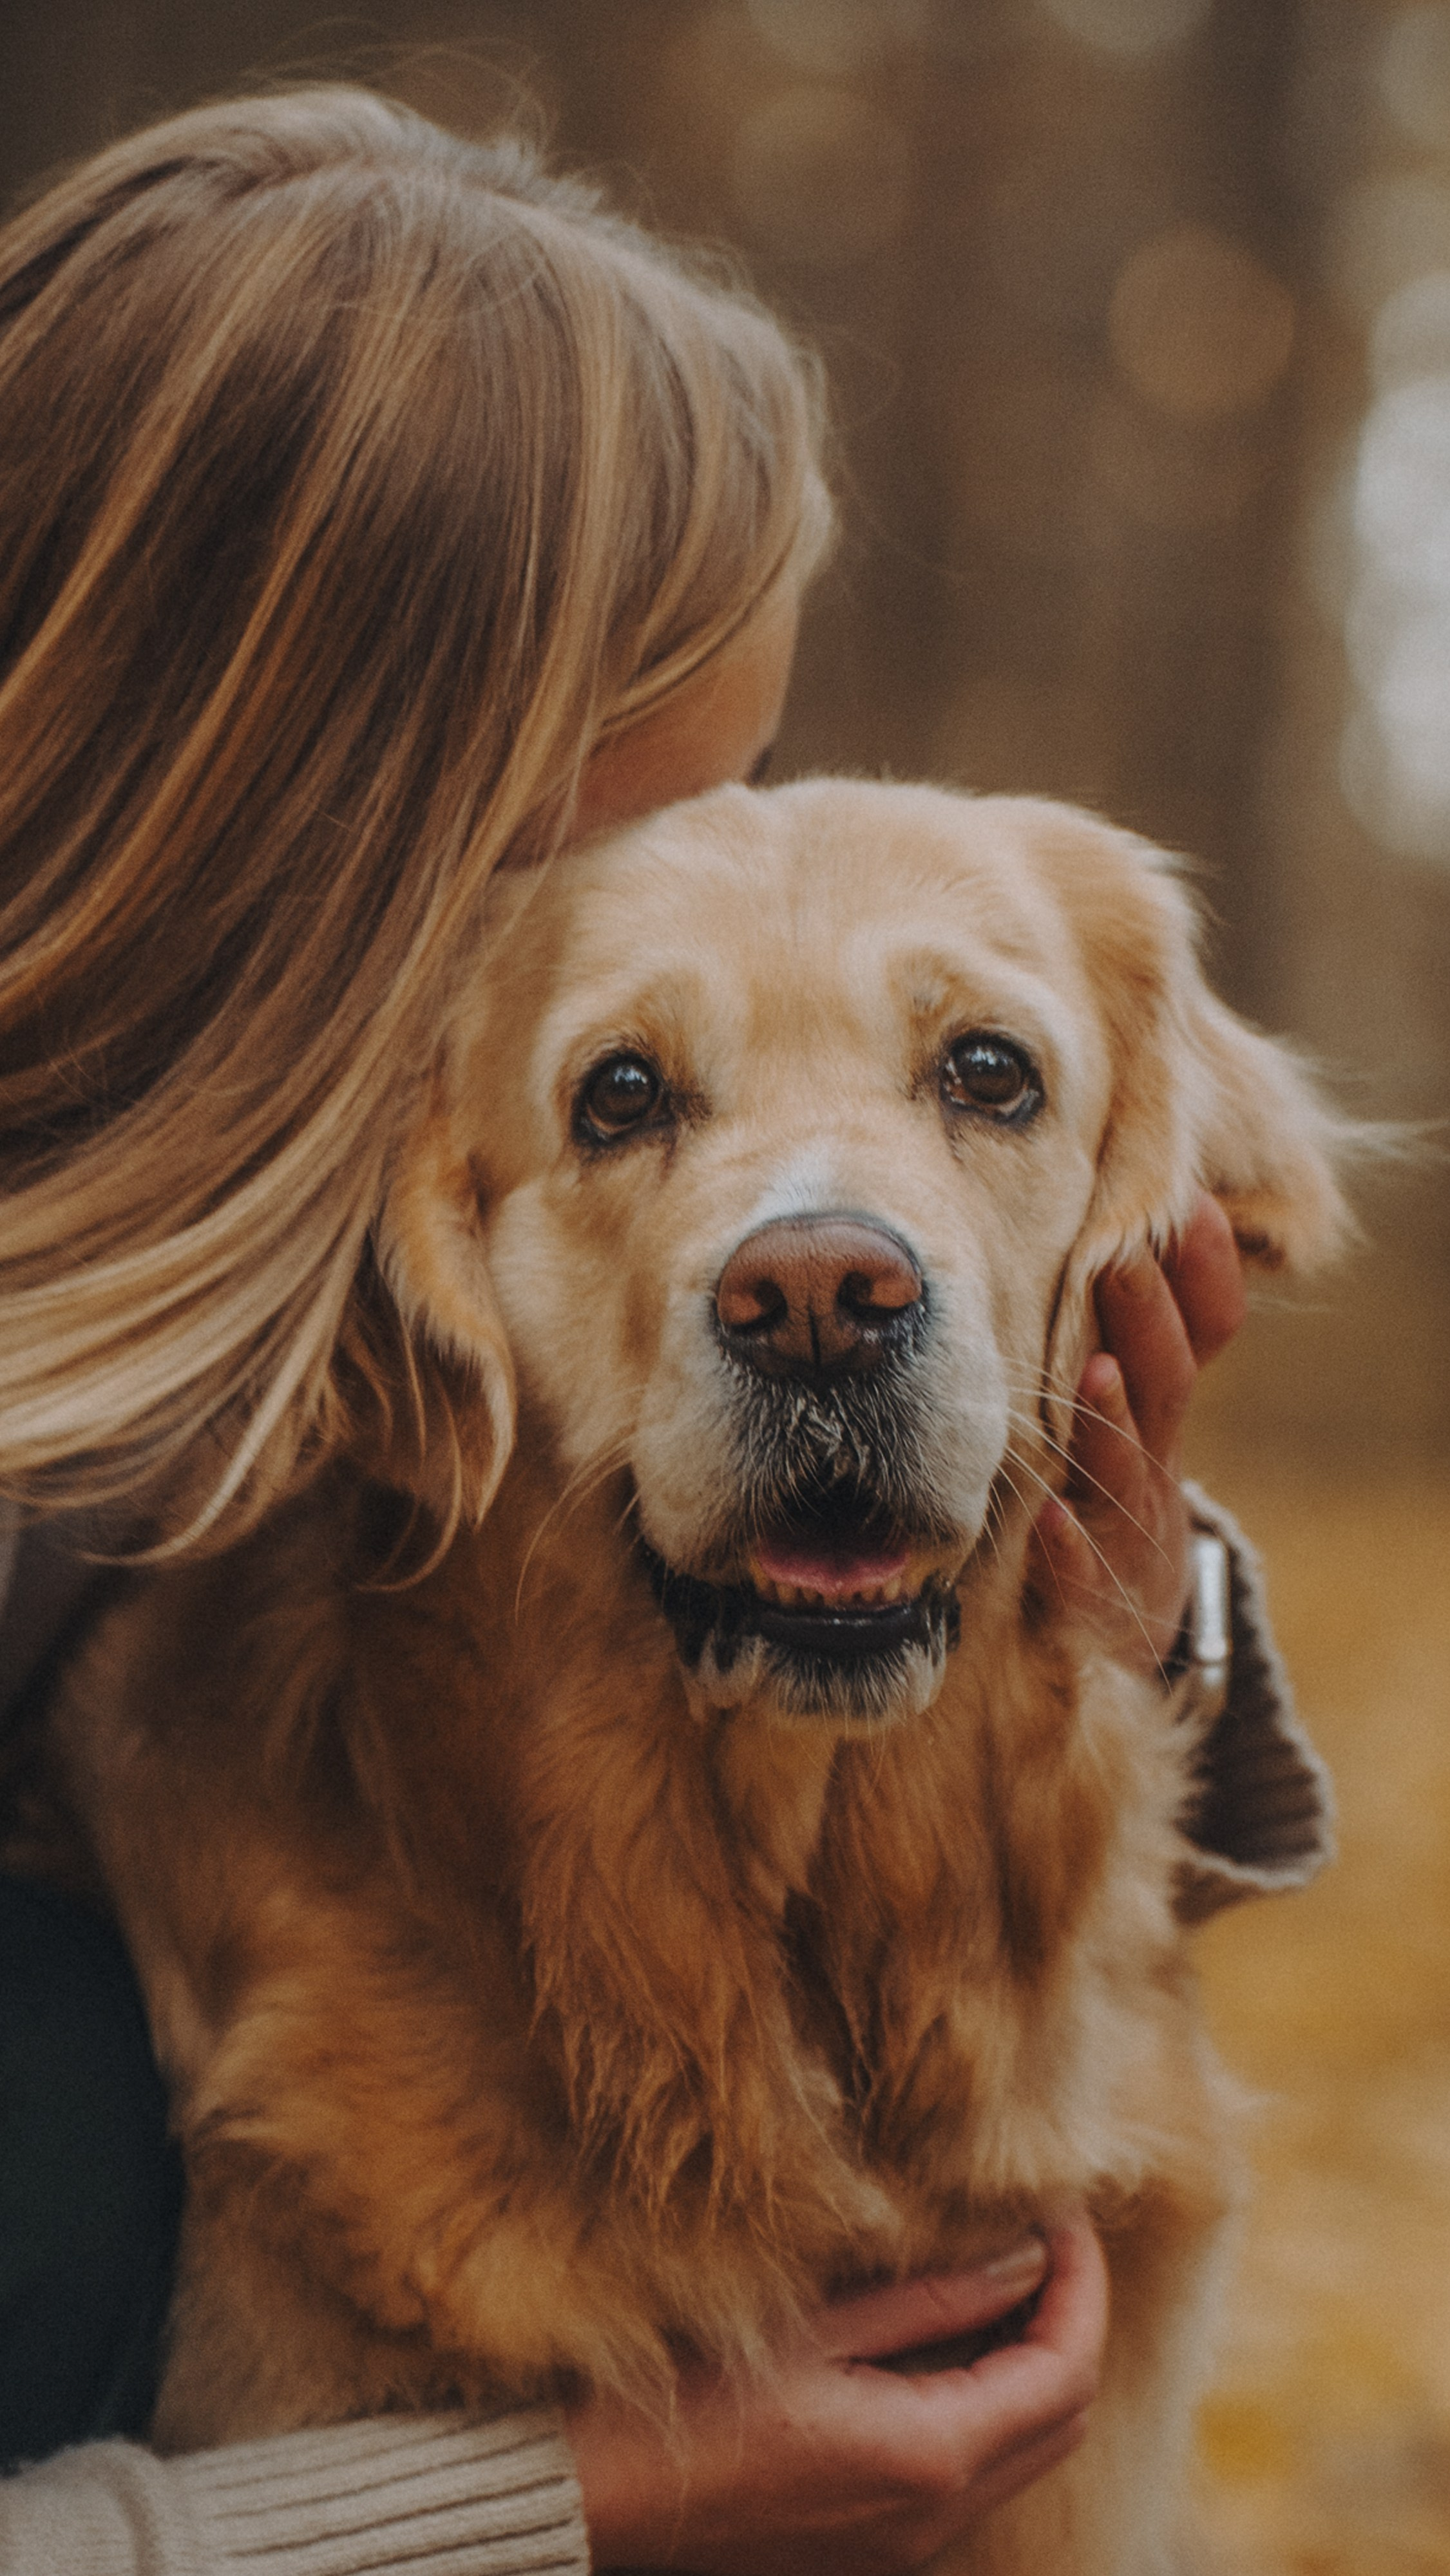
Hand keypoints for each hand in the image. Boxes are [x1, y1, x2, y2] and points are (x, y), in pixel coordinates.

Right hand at [568, 2217, 1107, 2572]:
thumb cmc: (687, 2397)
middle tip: (1046, 2231)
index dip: (1082, 2283)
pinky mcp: (870, 2541)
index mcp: (930, 2459)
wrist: (591, 2499)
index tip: (1065, 2208)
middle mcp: (934, 2517)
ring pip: (1020, 2449)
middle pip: (1060, 2418)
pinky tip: (945, 2333)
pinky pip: (968, 2469)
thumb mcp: (813, 2326)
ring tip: (1001, 2267)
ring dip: (1030, 2359)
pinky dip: (984, 2398)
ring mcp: (904, 2541)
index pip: (1065, 2370)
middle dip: (1069, 2318)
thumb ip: (931, 2295)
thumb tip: (1024, 2254)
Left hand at [1030, 1194, 1245, 1676]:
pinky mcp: (1092, 1594)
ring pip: (1127, 1464)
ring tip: (1095, 1369)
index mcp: (1162, 1402)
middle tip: (1124, 1252)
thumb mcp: (1135, 1409)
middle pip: (1168, 1379)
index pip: (1209, 1329)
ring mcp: (1125, 1524)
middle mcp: (1153, 1455)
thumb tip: (1121, 1212)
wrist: (1122, 1625)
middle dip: (1150, 1317)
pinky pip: (1080, 1571)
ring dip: (1112, 1416)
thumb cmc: (1108, 1485)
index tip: (1193, 1202)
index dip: (1207, 1270)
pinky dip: (1067, 1547)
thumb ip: (1128, 1326)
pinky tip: (1048, 1522)